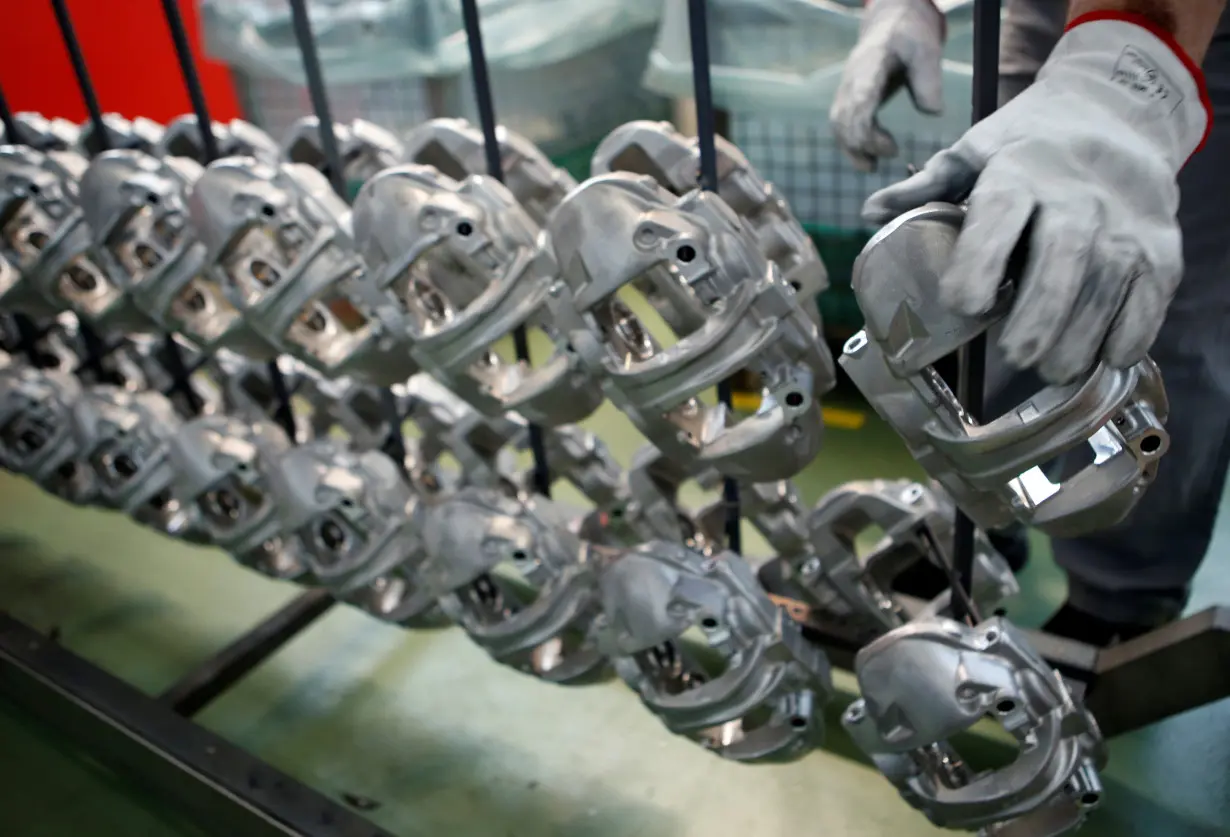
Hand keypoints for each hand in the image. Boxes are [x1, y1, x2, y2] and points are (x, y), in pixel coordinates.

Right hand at [830, 0, 946, 171]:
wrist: (890, 23)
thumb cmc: (910, 36)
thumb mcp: (926, 50)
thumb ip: (928, 80)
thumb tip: (933, 113)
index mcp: (870, 65)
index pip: (860, 99)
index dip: (866, 127)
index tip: (889, 146)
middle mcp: (852, 79)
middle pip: (844, 118)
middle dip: (863, 143)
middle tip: (892, 152)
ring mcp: (846, 89)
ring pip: (838, 125)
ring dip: (853, 149)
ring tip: (873, 166)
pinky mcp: (847, 98)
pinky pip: (840, 126)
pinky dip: (851, 145)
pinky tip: (869, 157)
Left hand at [862, 15, 1209, 383]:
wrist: (1120, 110)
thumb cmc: (1032, 142)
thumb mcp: (977, 150)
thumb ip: (927, 187)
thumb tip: (870, 212)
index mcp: (1019, 173)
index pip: (999, 216)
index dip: (980, 263)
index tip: (964, 304)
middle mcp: (1078, 196)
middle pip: (1062, 260)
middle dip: (1038, 316)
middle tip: (1014, 355)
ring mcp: (1126, 222)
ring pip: (1106, 286)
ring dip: (1080, 338)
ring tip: (1051, 370)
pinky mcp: (1162, 245)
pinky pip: (1149, 297)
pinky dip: (1129, 334)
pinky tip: (1103, 356)